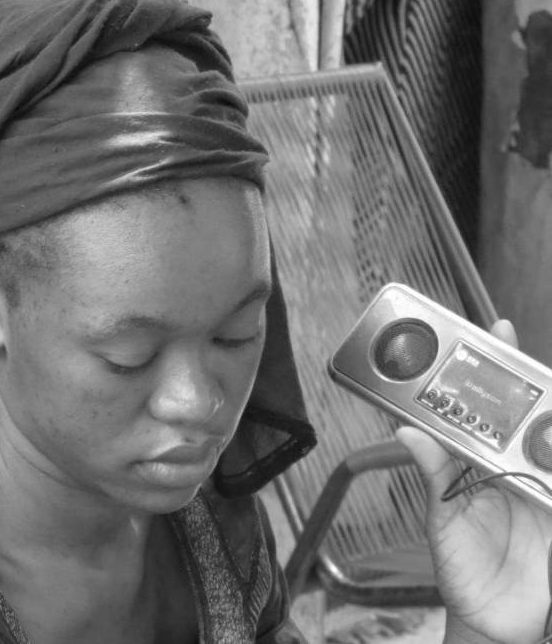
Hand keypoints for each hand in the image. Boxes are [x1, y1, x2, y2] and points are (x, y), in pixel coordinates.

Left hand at [398, 320, 551, 643]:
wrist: (494, 620)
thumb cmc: (463, 571)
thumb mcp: (443, 519)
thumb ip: (435, 474)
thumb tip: (407, 431)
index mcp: (480, 462)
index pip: (486, 407)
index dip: (492, 368)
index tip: (494, 329)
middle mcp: (515, 466)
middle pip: (530, 413)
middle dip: (530, 381)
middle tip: (527, 352)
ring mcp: (544, 484)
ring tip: (550, 391)